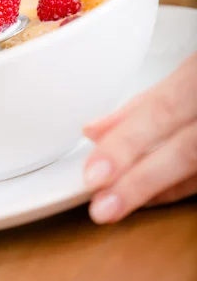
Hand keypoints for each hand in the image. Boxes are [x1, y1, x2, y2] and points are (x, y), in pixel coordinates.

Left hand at [83, 52, 196, 222]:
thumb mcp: (190, 74)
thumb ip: (147, 102)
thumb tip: (94, 130)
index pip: (163, 110)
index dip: (127, 143)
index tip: (94, 173)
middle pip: (187, 150)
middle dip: (141, 180)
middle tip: (102, 206)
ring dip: (158, 191)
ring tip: (119, 205)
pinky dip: (180, 189)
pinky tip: (154, 197)